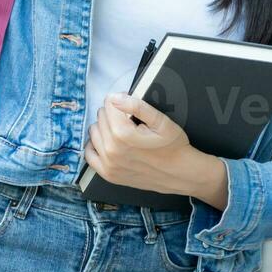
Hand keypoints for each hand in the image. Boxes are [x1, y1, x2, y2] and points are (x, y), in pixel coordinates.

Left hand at [84, 92, 205, 197]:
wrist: (181, 174)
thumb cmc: (174, 147)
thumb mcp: (161, 121)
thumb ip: (137, 106)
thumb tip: (115, 97)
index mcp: (122, 134)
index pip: (109, 103)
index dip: (121, 100)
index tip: (130, 107)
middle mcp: (111, 150)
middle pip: (101, 116)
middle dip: (114, 114)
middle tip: (130, 121)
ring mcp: (108, 164)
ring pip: (94, 132)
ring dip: (105, 128)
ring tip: (122, 132)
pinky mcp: (108, 174)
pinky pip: (89, 153)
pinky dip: (96, 145)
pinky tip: (108, 144)